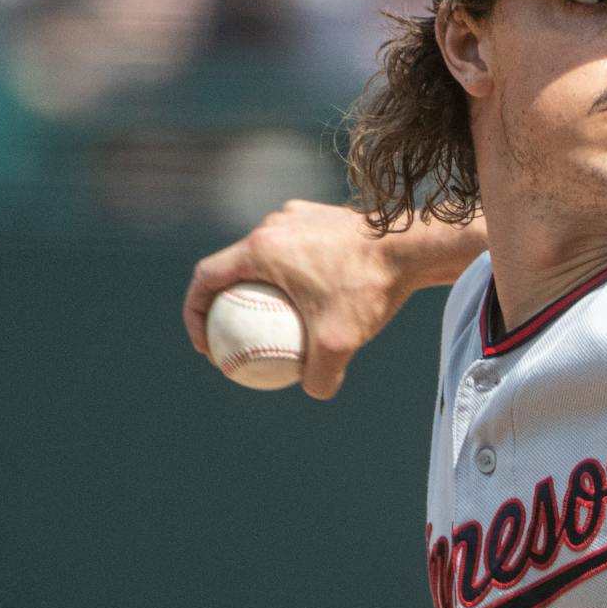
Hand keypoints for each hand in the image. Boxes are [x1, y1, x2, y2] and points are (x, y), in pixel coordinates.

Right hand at [182, 200, 407, 399]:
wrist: (412, 244)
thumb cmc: (369, 287)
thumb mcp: (341, 341)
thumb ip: (319, 374)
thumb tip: (313, 391)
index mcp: (261, 248)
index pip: (207, 278)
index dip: (194, 312)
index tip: (206, 344)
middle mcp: (273, 225)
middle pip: (233, 267)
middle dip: (225, 303)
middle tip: (235, 337)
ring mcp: (297, 216)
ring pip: (266, 257)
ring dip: (260, 287)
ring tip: (273, 322)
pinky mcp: (320, 217)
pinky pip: (296, 250)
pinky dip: (292, 276)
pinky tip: (314, 304)